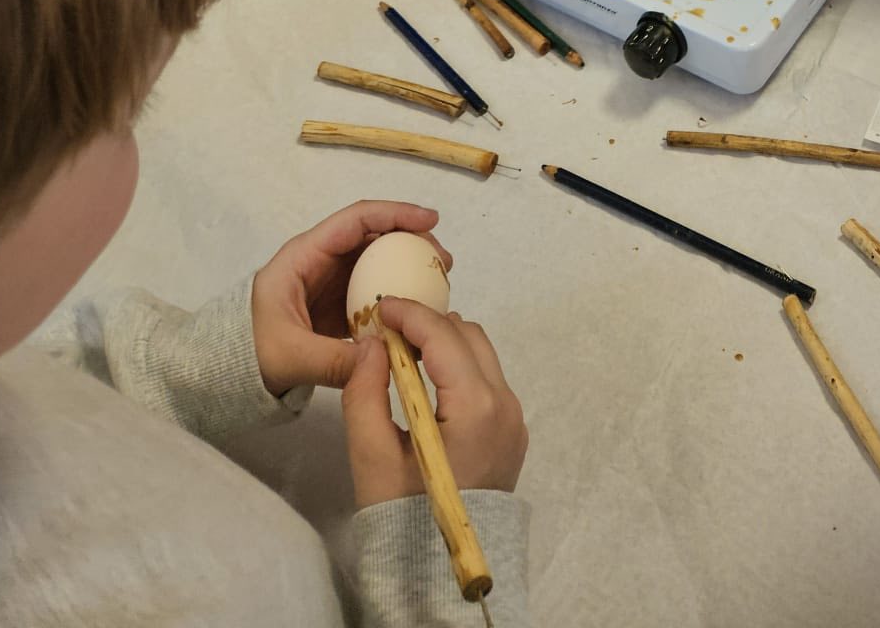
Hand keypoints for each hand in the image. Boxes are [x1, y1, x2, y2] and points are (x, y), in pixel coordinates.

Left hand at [251, 201, 446, 396]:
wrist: (231, 372)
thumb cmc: (251, 352)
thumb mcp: (289, 357)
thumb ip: (333, 359)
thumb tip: (382, 358)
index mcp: (304, 256)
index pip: (355, 220)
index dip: (394, 214)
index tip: (430, 220)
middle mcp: (321, 259)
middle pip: (374, 234)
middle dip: (412, 239)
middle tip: (443, 261)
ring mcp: (332, 279)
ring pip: (378, 259)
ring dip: (410, 264)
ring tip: (441, 282)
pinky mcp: (339, 300)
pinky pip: (375, 286)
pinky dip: (400, 291)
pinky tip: (420, 306)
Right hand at [343, 298, 527, 505]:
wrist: (442, 572)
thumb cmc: (403, 516)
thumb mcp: (371, 456)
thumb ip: (365, 393)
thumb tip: (373, 345)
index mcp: (476, 407)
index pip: (444, 336)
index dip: (410, 314)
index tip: (380, 307)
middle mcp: (506, 405)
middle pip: (468, 336)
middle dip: (428, 325)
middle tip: (388, 330)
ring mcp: (514, 419)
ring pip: (481, 354)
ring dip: (445, 344)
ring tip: (404, 354)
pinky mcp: (513, 432)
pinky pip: (487, 381)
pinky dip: (459, 368)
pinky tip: (427, 382)